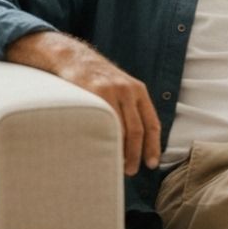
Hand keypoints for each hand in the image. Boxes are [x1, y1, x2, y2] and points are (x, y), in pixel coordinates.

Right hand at [7, 32, 161, 175]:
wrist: (74, 58)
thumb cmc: (96, 79)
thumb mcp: (121, 88)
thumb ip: (130, 108)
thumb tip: (136, 141)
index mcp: (139, 91)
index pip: (152, 123)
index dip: (154, 146)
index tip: (152, 164)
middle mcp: (129, 90)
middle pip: (138, 130)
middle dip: (136, 154)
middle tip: (131, 171)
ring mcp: (112, 91)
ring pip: (122, 128)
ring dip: (121, 151)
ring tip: (116, 166)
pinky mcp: (94, 92)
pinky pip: (104, 122)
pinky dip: (105, 138)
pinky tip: (101, 149)